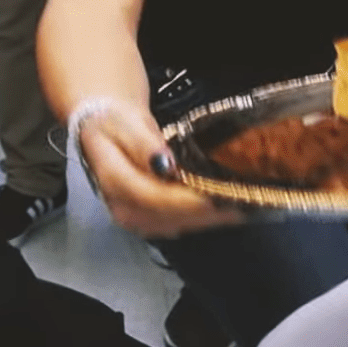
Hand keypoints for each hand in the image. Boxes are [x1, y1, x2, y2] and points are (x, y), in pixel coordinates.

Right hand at [78, 100, 243, 238]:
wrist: (104, 133)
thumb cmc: (114, 123)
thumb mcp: (124, 121)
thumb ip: (143, 143)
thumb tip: (165, 164)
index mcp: (113, 180)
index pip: (152, 196)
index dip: (186, 199)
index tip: (218, 194)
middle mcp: (122, 207)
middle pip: (169, 216)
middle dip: (206, 211)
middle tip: (243, 201)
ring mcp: (134, 219)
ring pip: (177, 225)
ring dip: (209, 218)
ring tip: (241, 205)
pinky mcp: (147, 221)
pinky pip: (178, 224)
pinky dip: (203, 219)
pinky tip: (224, 209)